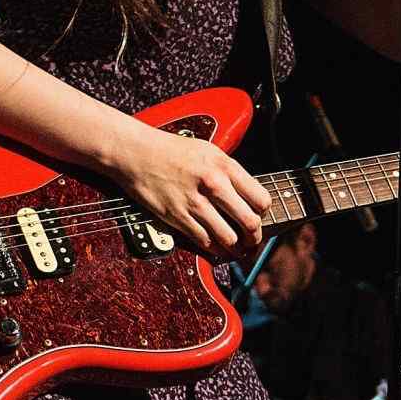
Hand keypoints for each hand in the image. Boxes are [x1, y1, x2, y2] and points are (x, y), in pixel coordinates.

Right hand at [113, 124, 269, 255]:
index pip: (261, 199)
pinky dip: (215, 249)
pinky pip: (205, 241)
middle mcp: (214, 184)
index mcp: (225, 165)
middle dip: (255, 237)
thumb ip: (229, 172)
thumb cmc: (170, 150)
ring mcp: (196, 202)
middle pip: (250, 223)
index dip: (264, 213)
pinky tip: (218, 248)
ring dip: (236, 248)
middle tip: (253, 240)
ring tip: (237, 249)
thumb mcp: (209, 151)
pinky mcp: (178, 217)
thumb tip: (247, 195)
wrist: (136, 152)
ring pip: (229, 237)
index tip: (260, 217)